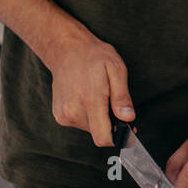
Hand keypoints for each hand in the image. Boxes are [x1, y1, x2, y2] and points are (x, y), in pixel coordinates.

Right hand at [46, 28, 133, 147]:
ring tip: (97, 96)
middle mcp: (73, 111)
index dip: (118, 137)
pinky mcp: (59, 115)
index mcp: (90, 101)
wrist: (67, 50)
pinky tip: (86, 98)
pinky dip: (87, 115)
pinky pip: (79, 123)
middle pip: (99, 134)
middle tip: (112, 102)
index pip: (103, 138)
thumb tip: (128, 118)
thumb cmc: (94, 57)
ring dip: (98, 118)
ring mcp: (64, 115)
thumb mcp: (116, 69)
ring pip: (90, 129)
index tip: (127, 128)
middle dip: (110, 123)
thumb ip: (122, 96)